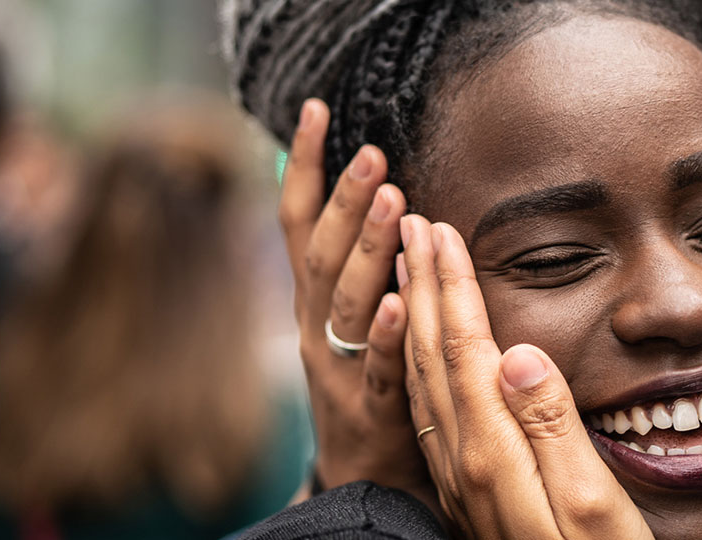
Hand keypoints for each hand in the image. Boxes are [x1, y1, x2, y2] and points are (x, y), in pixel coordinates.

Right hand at [278, 99, 432, 506]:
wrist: (363, 479)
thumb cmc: (366, 383)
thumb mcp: (349, 319)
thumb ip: (353, 262)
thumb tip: (365, 191)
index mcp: (313, 301)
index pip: (299, 223)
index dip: (303, 166)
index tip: (316, 110)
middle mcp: (316, 327)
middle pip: (322, 256)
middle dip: (344, 200)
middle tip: (373, 153)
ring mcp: (338, 368)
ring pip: (348, 303)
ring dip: (368, 249)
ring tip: (393, 201)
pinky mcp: (371, 409)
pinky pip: (378, 367)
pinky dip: (387, 332)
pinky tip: (402, 300)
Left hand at [396, 215, 652, 539]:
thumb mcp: (595, 505)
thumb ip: (552, 428)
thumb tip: (513, 351)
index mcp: (494, 457)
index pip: (464, 349)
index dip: (451, 285)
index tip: (438, 226)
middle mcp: (466, 465)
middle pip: (433, 356)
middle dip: (421, 283)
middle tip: (407, 219)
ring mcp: (463, 482)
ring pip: (424, 381)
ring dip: (415, 315)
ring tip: (408, 265)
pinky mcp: (471, 495)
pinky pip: (431, 413)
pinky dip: (422, 363)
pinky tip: (426, 351)